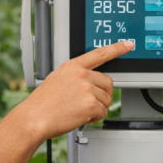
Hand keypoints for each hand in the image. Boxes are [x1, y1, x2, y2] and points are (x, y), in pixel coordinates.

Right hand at [15, 41, 133, 139]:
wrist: (34, 118)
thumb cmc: (42, 104)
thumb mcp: (57, 80)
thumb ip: (74, 77)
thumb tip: (89, 82)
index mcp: (72, 66)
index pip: (99, 54)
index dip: (116, 48)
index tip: (128, 44)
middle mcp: (81, 74)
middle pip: (108, 83)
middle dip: (102, 95)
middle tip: (89, 103)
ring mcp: (87, 88)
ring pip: (106, 99)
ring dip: (97, 108)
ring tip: (79, 110)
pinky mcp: (91, 103)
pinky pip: (104, 112)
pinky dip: (95, 117)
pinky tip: (81, 117)